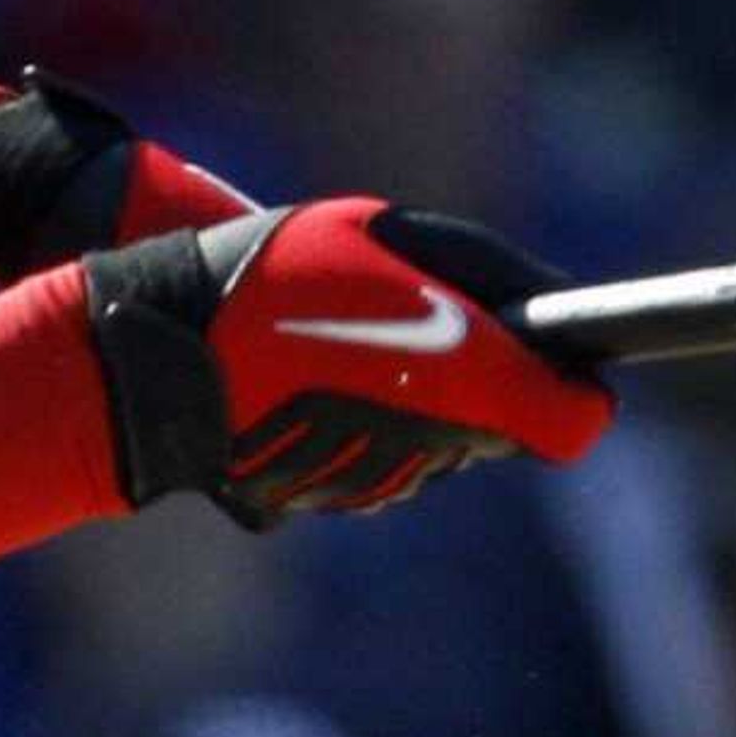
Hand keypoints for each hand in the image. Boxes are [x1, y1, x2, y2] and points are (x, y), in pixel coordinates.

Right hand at [81, 197, 613, 526]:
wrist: (159, 351)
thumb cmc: (281, 277)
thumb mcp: (392, 235)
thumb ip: (490, 275)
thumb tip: (558, 310)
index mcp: (468, 385)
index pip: (576, 421)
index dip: (573, 387)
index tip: (547, 354)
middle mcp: (431, 451)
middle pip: (495, 432)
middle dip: (474, 382)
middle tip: (409, 321)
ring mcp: (370, 484)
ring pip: (428, 449)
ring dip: (408, 404)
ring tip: (337, 343)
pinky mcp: (314, 501)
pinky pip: (365, 465)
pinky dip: (351, 430)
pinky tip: (299, 385)